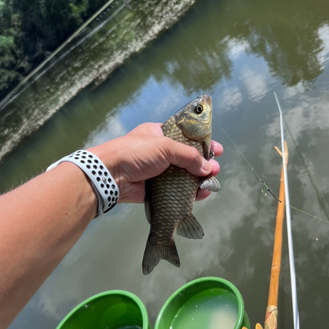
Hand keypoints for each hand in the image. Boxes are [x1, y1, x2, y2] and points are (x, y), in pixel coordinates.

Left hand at [88, 123, 222, 203]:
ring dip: (198, 179)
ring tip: (211, 182)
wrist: (111, 175)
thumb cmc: (134, 152)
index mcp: (159, 135)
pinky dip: (189, 193)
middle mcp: (159, 152)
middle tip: (216, 169)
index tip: (217, 149)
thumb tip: (207, 167)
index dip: (202, 142)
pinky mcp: (155, 189)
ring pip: (183, 176)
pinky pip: (176, 191)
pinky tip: (200, 194)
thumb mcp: (165, 147)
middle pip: (187, 158)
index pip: (186, 137)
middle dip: (203, 164)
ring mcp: (157, 171)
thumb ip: (188, 156)